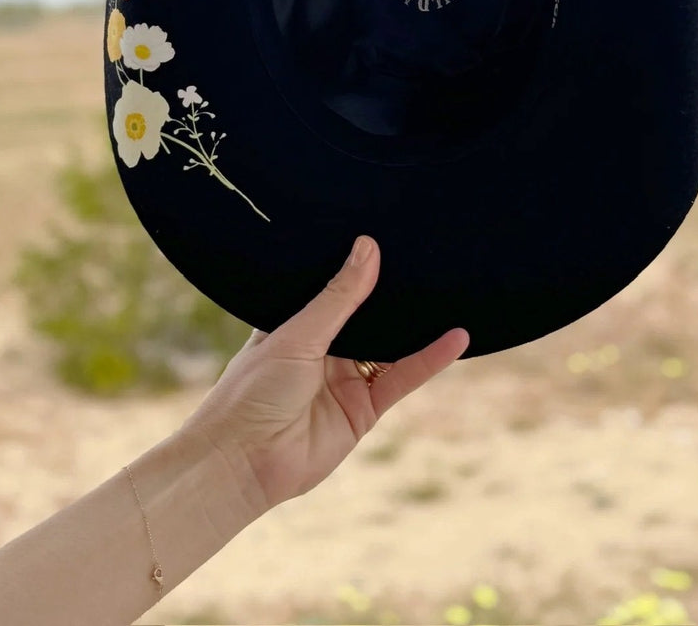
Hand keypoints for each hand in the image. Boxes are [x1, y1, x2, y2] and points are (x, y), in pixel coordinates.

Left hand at [178, 235, 469, 516]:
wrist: (242, 463)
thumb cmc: (252, 392)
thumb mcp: (297, 334)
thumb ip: (339, 297)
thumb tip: (368, 248)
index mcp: (298, 323)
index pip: (336, 288)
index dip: (360, 267)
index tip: (389, 235)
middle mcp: (325, 349)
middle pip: (369, 315)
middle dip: (395, 293)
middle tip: (430, 256)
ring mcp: (346, 379)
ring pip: (391, 345)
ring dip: (418, 325)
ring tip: (453, 291)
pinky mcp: (364, 409)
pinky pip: (402, 378)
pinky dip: (429, 360)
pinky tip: (455, 339)